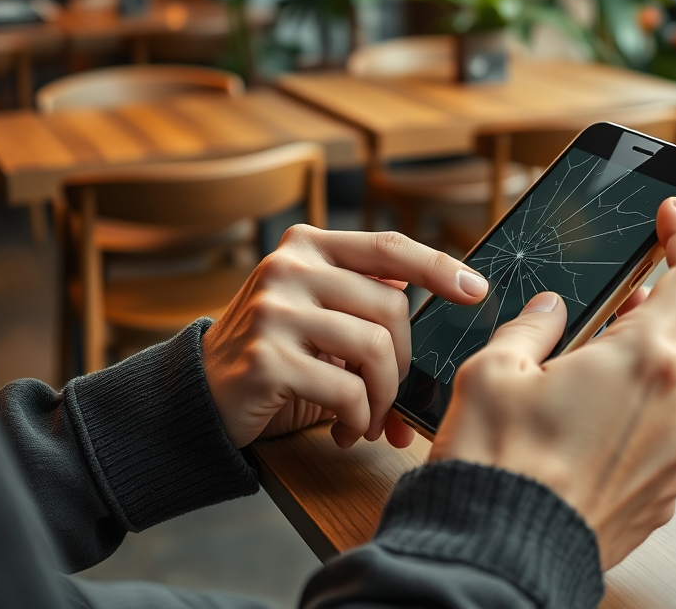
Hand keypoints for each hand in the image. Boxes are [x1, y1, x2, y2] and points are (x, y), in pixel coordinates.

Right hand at [202, 227, 488, 448]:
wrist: (198, 398)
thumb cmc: (278, 357)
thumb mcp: (320, 314)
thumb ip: (368, 299)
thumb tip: (451, 304)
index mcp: (308, 246)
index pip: (389, 247)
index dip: (439, 267)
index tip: (477, 290)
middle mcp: (288, 268)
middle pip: (392, 308)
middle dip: (404, 363)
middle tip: (392, 396)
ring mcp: (274, 310)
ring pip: (375, 349)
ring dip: (384, 397)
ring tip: (370, 419)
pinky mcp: (266, 358)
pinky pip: (347, 390)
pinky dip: (359, 418)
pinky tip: (346, 430)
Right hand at [431, 197, 675, 568]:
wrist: (497, 559)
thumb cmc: (494, 464)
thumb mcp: (493, 371)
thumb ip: (533, 327)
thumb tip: (551, 313)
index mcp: (645, 362)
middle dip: (641, 318)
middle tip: (600, 312)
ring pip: (666, 392)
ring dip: (632, 375)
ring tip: (573, 382)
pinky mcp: (662, 498)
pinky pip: (658, 440)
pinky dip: (630, 422)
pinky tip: (577, 432)